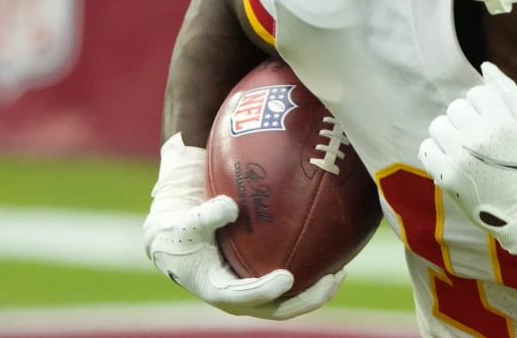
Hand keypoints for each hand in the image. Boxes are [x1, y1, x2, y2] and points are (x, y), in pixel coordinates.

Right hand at [142, 133, 342, 319]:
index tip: (287, 278)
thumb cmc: (180, 230)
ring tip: (340, 273)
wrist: (176, 241)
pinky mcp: (261, 283)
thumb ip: (206, 216)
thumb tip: (230, 206)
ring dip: (315, 293)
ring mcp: (251, 294)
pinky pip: (290, 288)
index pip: (244, 297)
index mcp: (216, 289)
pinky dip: (311, 278)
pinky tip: (333, 258)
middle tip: (333, 279)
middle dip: (306, 300)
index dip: (266, 291)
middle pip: (276, 310)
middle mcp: (237, 298)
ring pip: (288, 303)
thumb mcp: (186, 223)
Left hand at [419, 64, 516, 316]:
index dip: (485, 107)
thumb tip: (485, 66)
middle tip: (481, 139)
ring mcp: (459, 159)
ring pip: (438, 125)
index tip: (494, 126)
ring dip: (450, 133)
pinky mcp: (445, 178)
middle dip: (467, 119)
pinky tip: (453, 159)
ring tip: (466, 149)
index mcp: (501, 121)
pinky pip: (427, 148)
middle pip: (455, 107)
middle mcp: (478, 138)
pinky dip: (437, 151)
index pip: (476, 94)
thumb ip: (508, 91)